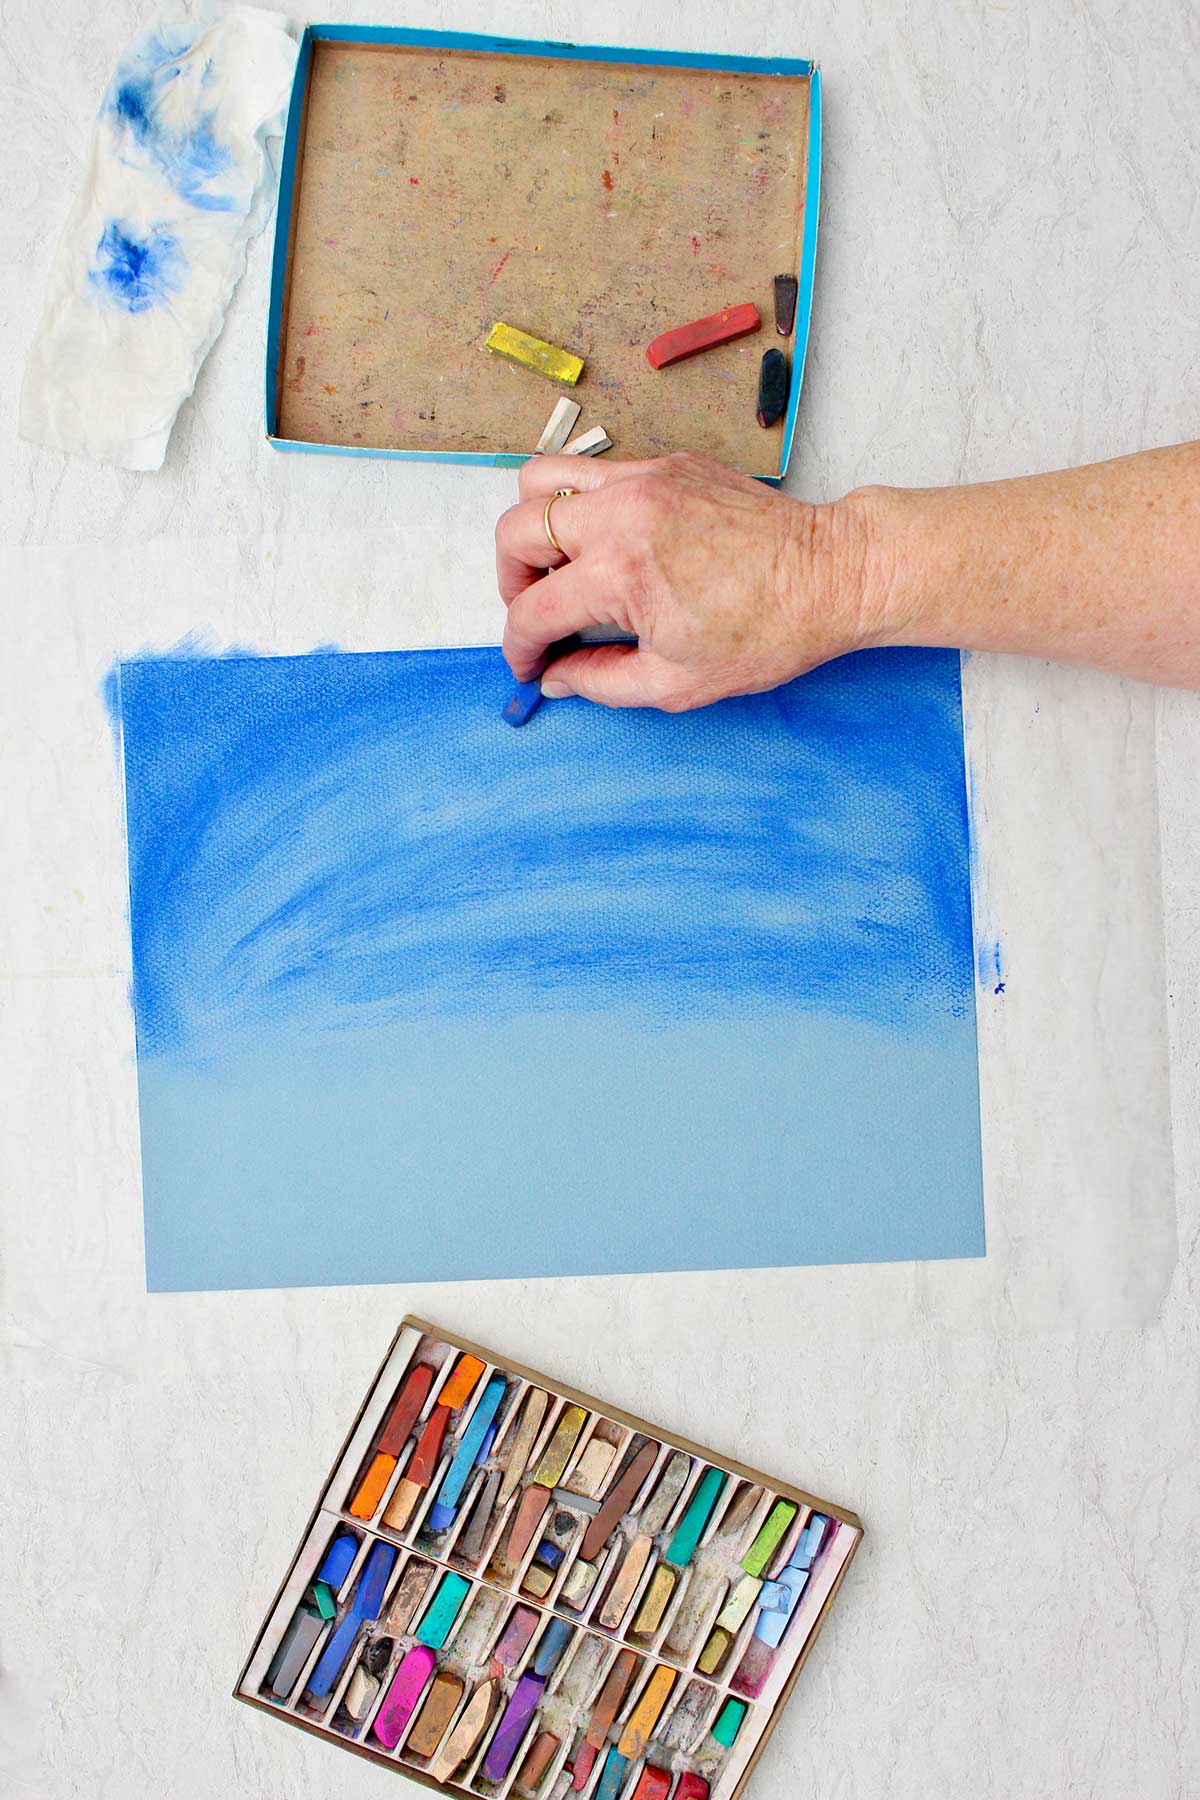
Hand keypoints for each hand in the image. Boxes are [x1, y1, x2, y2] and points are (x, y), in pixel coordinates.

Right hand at [495, 451, 878, 710]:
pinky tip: (607, 543)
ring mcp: (643, 478)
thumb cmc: (769, 632)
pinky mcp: (667, 464)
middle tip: (535, 612)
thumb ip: (599, 680)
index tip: (528, 663)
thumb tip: (556, 677)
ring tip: (557, 566)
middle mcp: (620, 514)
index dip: (520, 647)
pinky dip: (581, 503)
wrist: (831, 575)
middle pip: (516, 531)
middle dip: (511, 581)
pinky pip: (594, 470)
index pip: (532, 610)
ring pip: (542, 479)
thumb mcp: (676, 682)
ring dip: (533, 527)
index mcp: (619, 575)